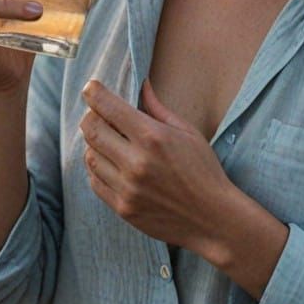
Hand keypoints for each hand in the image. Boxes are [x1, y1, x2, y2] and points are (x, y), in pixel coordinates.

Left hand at [79, 78, 238, 254]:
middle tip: (97, 113)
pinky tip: (110, 163)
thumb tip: (142, 84)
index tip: (90, 88)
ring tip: (107, 140)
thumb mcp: (187, 133)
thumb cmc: (205, 171)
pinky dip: (97, 168)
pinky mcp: (123, 209)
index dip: (94, 93)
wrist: (213, 218)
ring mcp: (127, 188)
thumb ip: (158, 108)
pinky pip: (95, 182)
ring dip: (93, 144)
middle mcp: (136, 162)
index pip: (109, 107)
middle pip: (92, 130)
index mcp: (152, 137)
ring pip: (90, 157)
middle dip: (90, 116)